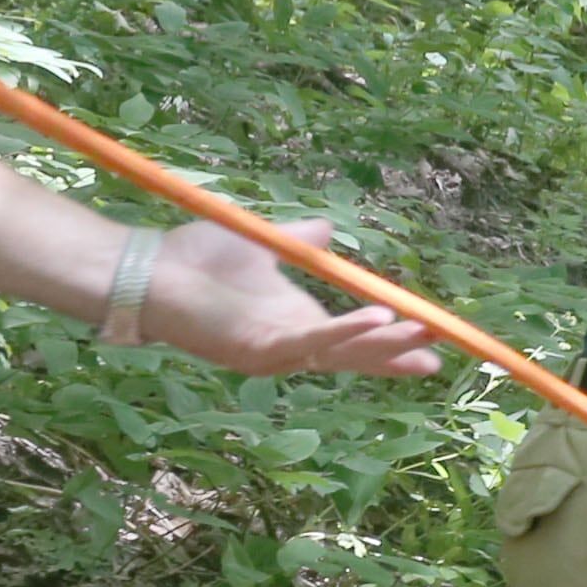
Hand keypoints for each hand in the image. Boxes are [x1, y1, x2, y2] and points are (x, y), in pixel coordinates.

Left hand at [142, 218, 441, 376]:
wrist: (145, 269)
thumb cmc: (194, 259)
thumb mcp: (263, 243)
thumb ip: (298, 241)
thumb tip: (327, 229)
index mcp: (293, 323)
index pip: (353, 341)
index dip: (391, 344)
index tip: (432, 343)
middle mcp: (288, 344)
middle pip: (355, 356)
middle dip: (398, 354)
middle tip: (441, 354)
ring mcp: (273, 350)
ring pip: (340, 353)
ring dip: (383, 344)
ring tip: (422, 333)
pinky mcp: (256, 348)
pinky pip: (311, 342)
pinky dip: (347, 331)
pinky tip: (378, 319)